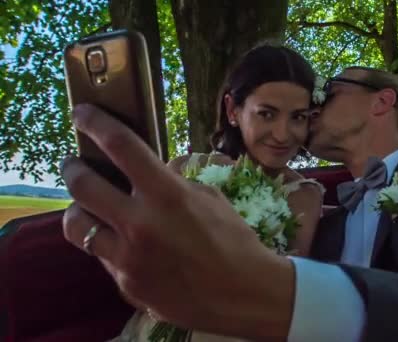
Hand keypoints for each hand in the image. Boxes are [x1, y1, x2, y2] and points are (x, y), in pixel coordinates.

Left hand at [61, 104, 294, 339]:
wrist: (244, 293)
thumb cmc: (235, 240)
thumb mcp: (209, 199)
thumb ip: (173, 185)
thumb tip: (150, 175)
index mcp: (167, 195)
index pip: (120, 146)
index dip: (95, 123)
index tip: (82, 114)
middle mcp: (140, 224)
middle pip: (82, 185)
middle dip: (73, 167)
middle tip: (75, 164)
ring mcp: (129, 258)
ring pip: (77, 225)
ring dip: (79, 210)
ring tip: (88, 207)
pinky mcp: (126, 284)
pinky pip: (103, 257)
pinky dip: (108, 244)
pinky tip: (125, 244)